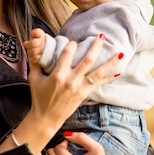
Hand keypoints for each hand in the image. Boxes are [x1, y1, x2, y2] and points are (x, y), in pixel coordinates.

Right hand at [0, 35, 121, 154]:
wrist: (47, 118)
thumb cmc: (39, 98)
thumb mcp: (34, 78)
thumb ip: (36, 62)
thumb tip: (33, 47)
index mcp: (58, 75)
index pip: (68, 53)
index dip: (72, 45)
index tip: (73, 41)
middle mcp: (71, 81)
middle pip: (88, 60)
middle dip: (96, 47)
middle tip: (102, 36)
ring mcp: (80, 88)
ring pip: (98, 72)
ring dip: (110, 62)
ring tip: (120, 53)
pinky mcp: (84, 94)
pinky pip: (99, 84)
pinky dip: (109, 78)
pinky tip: (118, 72)